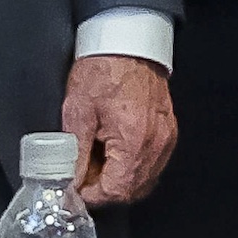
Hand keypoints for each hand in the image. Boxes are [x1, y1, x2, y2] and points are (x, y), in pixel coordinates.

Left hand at [61, 54, 176, 205]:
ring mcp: (166, 137)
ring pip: (144, 179)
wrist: (128, 42)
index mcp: (134, 139)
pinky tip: (114, 152)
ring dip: (119, 179)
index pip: (116, 191)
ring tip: (97, 161)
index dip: (92, 194)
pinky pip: (152, 163)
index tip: (76, 188)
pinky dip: (133, 166)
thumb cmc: (105, 69)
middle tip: (83, 175)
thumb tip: (69, 181)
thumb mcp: (77, 111)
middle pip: (133, 190)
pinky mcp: (168, 130)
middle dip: (105, 189)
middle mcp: (156, 142)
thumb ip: (74, 153)